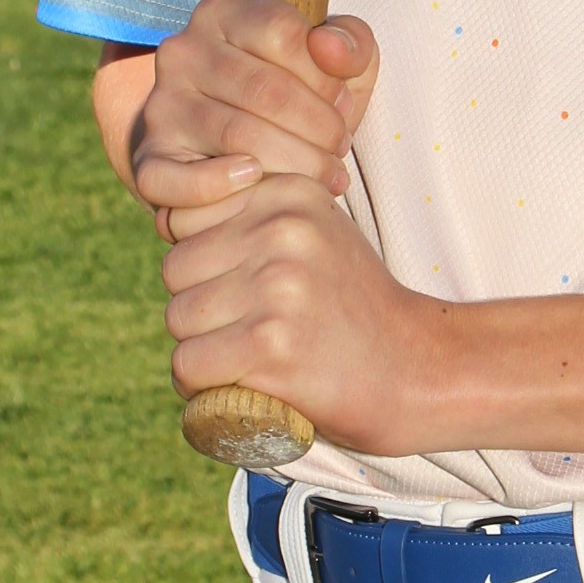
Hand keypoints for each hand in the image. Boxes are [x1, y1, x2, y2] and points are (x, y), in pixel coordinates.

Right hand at [132, 0, 379, 241]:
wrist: (240, 148)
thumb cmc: (298, 97)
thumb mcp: (336, 62)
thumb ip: (351, 44)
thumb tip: (329, 48)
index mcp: (222, 14)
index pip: (282, 31)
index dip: (325, 75)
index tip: (343, 105)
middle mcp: (182, 52)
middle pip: (265, 88)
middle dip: (319, 127)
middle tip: (340, 151)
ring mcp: (161, 105)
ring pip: (236, 134)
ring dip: (295, 162)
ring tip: (325, 176)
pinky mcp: (149, 158)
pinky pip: (176, 179)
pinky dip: (219, 186)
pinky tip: (256, 181)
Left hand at [159, 170, 428, 448]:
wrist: (417, 372)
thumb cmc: (353, 309)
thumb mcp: (317, 234)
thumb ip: (255, 216)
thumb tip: (165, 214)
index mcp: (289, 193)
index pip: (187, 220)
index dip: (205, 265)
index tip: (247, 290)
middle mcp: (282, 230)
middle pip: (175, 270)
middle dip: (199, 308)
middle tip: (249, 334)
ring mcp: (276, 286)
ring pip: (177, 318)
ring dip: (200, 350)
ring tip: (251, 360)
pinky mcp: (269, 344)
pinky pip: (188, 366)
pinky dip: (201, 389)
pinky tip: (242, 388)